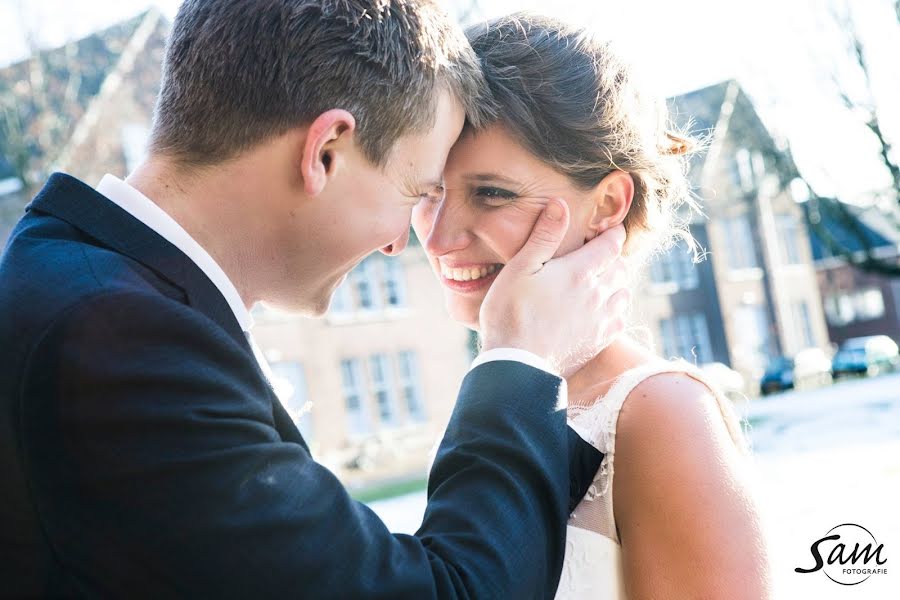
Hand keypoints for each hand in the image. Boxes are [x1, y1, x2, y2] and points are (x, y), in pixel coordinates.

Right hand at [479, 198, 627, 377]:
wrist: (517, 366)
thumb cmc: (511, 313)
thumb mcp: (520, 268)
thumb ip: (543, 236)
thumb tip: (560, 204)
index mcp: (580, 271)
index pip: (612, 243)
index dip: (614, 232)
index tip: (611, 228)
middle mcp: (598, 293)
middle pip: (621, 266)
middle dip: (615, 256)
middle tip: (602, 253)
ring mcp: (601, 319)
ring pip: (624, 292)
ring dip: (616, 282)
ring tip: (601, 280)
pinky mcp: (599, 341)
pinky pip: (620, 318)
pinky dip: (615, 309)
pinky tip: (601, 310)